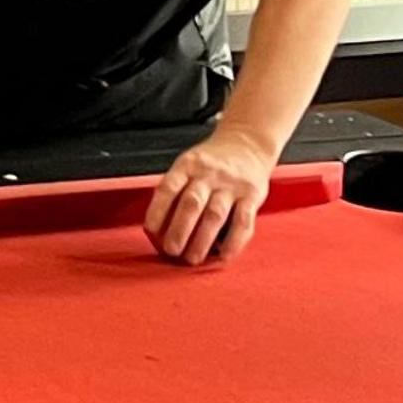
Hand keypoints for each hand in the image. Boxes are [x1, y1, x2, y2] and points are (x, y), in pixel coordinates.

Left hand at [145, 127, 280, 265]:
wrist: (248, 143)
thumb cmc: (211, 163)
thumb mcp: (189, 165)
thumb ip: (175, 190)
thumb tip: (158, 230)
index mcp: (188, 165)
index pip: (169, 187)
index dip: (157, 210)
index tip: (150, 230)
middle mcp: (209, 173)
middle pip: (191, 203)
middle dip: (179, 230)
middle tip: (171, 251)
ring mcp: (232, 184)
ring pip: (215, 215)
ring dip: (202, 240)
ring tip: (192, 259)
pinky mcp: (252, 195)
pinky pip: (243, 221)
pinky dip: (233, 242)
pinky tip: (223, 256)